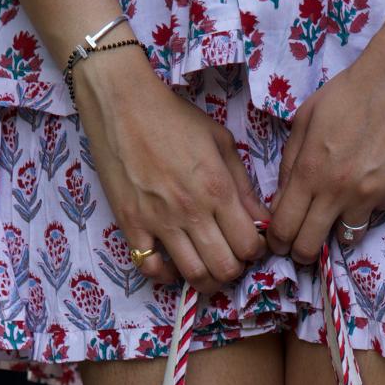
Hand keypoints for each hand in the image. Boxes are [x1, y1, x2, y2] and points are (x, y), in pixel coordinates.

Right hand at [74, 47, 268, 293]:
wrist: (122, 104)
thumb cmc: (174, 118)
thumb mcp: (220, 141)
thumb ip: (243, 185)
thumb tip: (261, 219)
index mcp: (217, 189)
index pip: (249, 244)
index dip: (256, 251)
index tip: (250, 243)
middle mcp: (191, 211)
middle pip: (224, 268)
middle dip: (234, 270)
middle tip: (230, 259)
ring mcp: (159, 221)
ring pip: (192, 274)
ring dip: (206, 280)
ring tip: (207, 268)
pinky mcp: (131, 225)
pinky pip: (150, 267)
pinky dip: (165, 275)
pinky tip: (172, 264)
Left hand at [266, 3, 384, 264]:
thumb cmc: (348, 93)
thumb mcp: (305, 120)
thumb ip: (290, 164)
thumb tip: (281, 200)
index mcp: (309, 171)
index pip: (283, 227)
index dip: (276, 241)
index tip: (279, 242)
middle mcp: (336, 191)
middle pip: (309, 246)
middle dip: (300, 251)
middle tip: (302, 243)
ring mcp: (368, 196)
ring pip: (345, 239)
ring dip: (337, 232)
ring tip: (337, 215)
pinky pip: (374, 214)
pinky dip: (368, 207)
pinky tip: (371, 182)